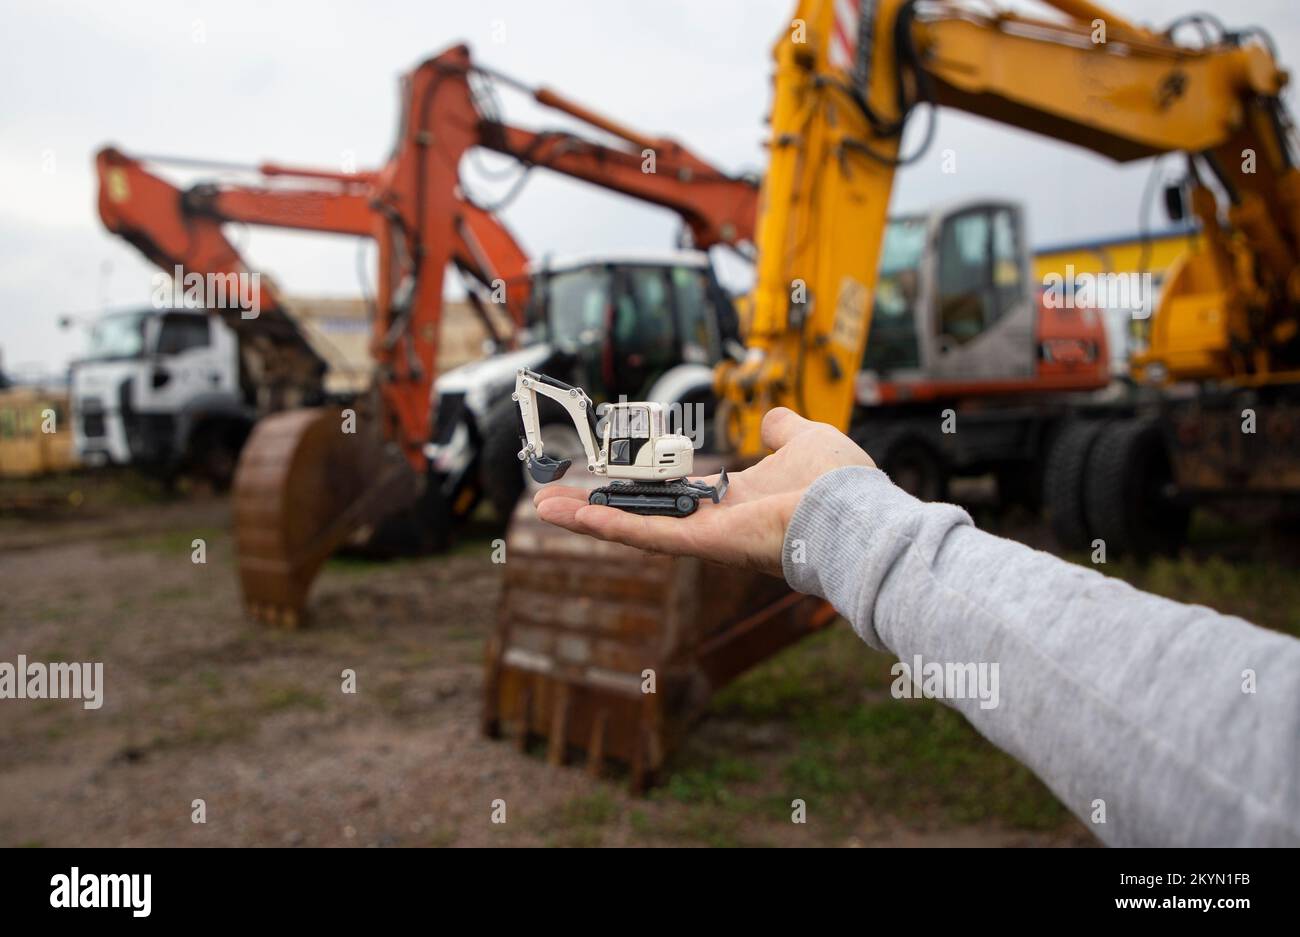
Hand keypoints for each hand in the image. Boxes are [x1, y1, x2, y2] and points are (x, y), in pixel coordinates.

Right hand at [533, 407, 874, 576]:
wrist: (857, 515)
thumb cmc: (841, 484)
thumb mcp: (807, 440)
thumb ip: (784, 431)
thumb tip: (774, 419)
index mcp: (736, 501)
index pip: (678, 493)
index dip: (645, 484)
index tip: (614, 473)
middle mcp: (714, 523)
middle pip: (644, 513)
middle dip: (599, 507)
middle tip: (556, 496)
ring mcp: (704, 536)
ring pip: (635, 525)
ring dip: (587, 518)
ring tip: (542, 506)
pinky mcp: (701, 543)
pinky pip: (644, 534)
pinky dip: (603, 525)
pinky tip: (563, 515)